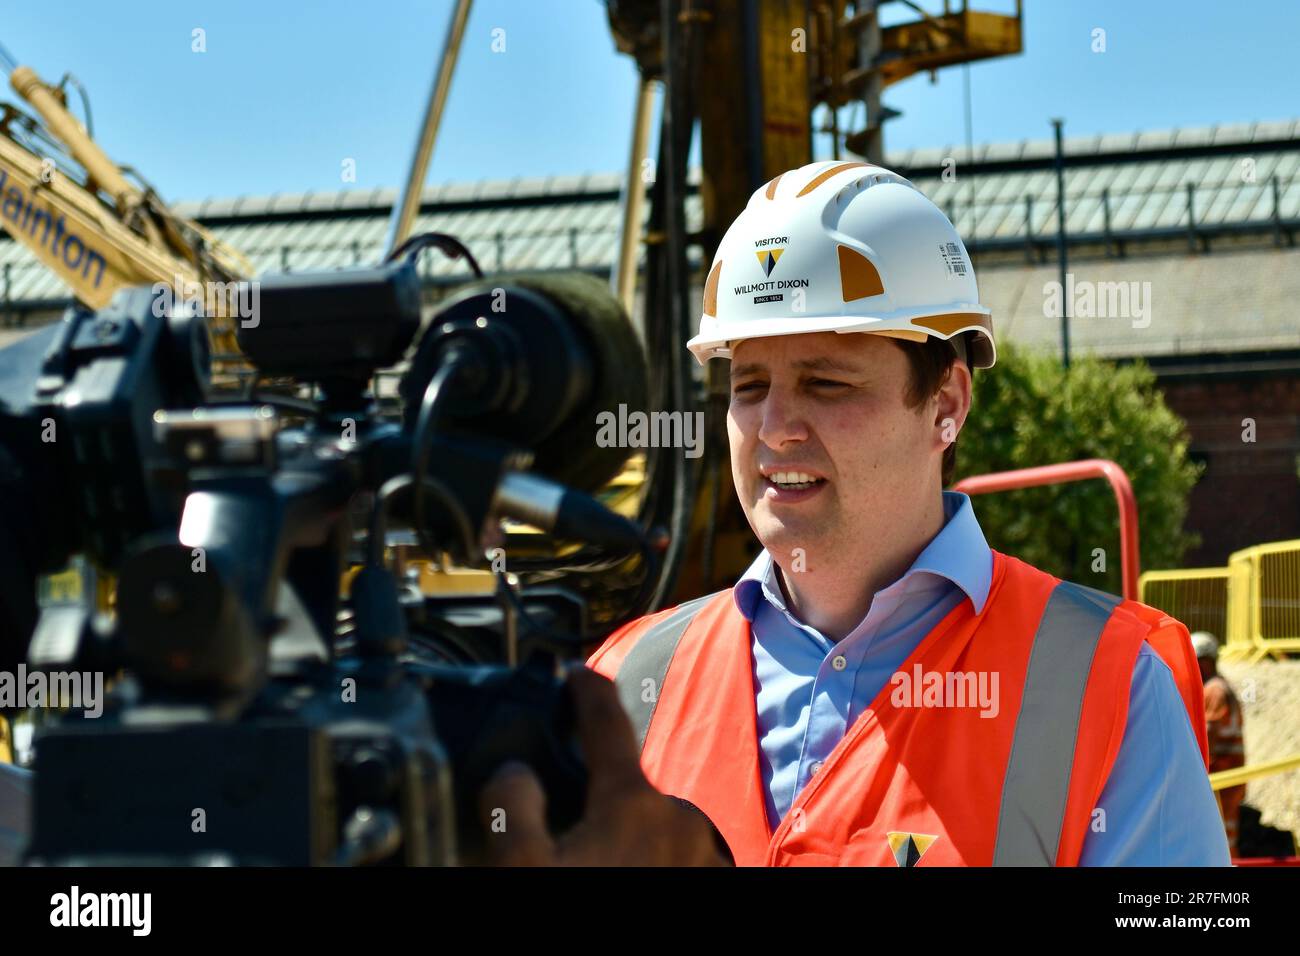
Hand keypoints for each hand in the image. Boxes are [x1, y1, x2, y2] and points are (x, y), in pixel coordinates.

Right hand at [478, 665, 729, 865]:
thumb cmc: (574, 923)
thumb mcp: (521, 870)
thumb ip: (512, 805)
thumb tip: (516, 767)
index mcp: (631, 800)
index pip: (604, 717)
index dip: (583, 686)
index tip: (573, 671)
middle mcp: (680, 817)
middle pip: (625, 788)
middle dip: (596, 804)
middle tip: (563, 842)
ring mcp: (705, 853)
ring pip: (651, 828)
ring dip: (625, 843)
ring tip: (593, 872)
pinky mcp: (716, 878)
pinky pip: (674, 858)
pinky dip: (649, 866)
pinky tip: (621, 880)